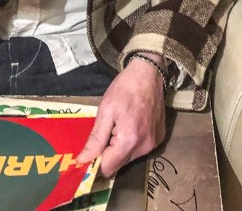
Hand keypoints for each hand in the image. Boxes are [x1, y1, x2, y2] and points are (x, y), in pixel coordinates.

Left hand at [76, 55, 166, 175]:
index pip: (107, 169)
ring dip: (119, 149)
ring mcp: (154, 144)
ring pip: (129, 158)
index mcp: (129, 140)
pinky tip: (130, 125)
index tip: (87, 153)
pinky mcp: (159, 138)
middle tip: (103, 134)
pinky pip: (139, 150)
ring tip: (117, 127)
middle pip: (118, 165)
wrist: (150, 72)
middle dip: (107, 155)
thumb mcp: (105, 110)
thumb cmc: (125, 88)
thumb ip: (95, 139)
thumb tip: (82, 161)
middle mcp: (144, 147)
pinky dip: (131, 143)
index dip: (95, 164)